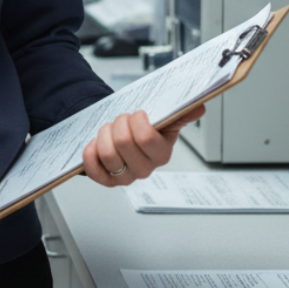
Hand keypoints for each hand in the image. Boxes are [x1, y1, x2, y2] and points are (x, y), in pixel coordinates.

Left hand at [82, 106, 204, 187]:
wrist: (122, 136)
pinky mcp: (107, 180)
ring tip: (109, 130)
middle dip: (118, 123)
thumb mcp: (162, 118)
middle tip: (121, 120)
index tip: (137, 114)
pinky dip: (90, 152)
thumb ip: (180, 113)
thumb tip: (199, 107)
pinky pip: (93, 168)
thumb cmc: (141, 128)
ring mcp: (125, 177)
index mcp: (161, 154)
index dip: (137, 121)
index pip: (146, 138)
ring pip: (107, 153)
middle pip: (123, 142)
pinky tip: (96, 144)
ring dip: (103, 134)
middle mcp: (145, 169)